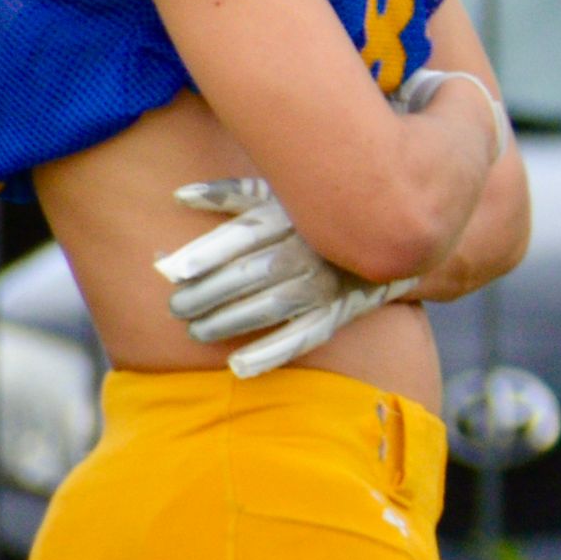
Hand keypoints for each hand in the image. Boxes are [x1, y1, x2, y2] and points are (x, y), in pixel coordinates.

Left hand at [157, 177, 413, 376]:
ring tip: (197, 331)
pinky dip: (271, 352)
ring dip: (229, 322)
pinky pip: (304, 336)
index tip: (168, 272)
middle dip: (206, 294)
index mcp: (291, 216)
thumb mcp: (280, 194)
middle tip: (176, 308)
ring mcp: (327, 282)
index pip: (241, 235)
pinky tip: (238, 364)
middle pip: (250, 274)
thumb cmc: (313, 215)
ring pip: (271, 306)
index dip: (204, 253)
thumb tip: (178, 196)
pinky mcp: (340, 310)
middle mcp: (309, 248)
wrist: (392, 233)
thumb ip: (231, 195)